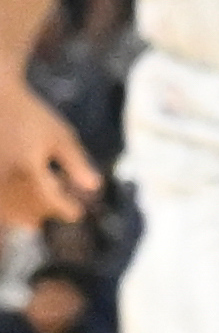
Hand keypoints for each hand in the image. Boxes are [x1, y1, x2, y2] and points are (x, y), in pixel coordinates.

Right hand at [0, 81, 97, 229]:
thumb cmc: (31, 116)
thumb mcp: (60, 135)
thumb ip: (77, 163)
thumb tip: (95, 187)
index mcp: (28, 173)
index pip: (52, 204)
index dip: (67, 210)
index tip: (77, 212)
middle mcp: (5, 185)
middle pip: (32, 215)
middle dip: (49, 208)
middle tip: (60, 191)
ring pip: (15, 216)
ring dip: (31, 209)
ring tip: (43, 184)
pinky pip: (3, 210)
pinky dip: (15, 206)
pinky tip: (26, 188)